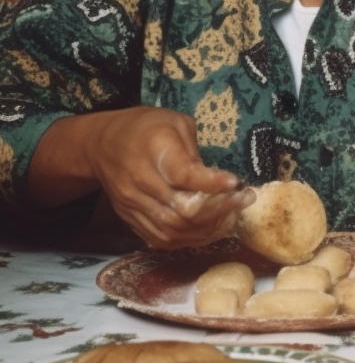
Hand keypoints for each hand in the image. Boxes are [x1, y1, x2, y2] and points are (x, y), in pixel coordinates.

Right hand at [80, 107, 255, 249]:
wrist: (100, 146)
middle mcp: (141, 182)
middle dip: (221, 209)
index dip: (212, 183)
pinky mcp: (131, 220)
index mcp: (153, 150)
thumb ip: (195, 151)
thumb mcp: (175, 123)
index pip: (184, 175)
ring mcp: (134, 205)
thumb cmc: (146, 128)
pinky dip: (191, 238)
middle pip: (183, 209)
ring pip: (175, 230)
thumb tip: (218, 180)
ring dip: (209, 228)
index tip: (235, 183)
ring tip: (233, 216)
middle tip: (245, 199)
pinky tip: (210, 228)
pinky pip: (163, 239)